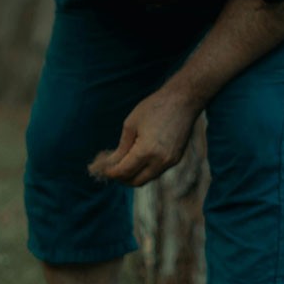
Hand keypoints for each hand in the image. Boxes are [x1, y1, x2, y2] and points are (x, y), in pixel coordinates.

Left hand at [88, 87, 202, 186]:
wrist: (183, 101)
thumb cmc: (154, 108)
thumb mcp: (131, 125)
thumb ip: (121, 148)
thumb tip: (111, 163)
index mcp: (147, 151)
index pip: (124, 171)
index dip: (110, 172)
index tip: (101, 167)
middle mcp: (160, 161)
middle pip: (136, 181)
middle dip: (120, 178)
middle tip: (109, 168)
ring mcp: (170, 162)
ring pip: (146, 178)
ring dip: (132, 175)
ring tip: (120, 164)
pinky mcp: (176, 159)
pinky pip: (156, 171)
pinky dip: (144, 170)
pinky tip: (135, 160)